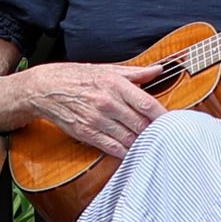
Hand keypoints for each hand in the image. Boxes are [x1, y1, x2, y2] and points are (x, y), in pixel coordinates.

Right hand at [25, 61, 166, 158]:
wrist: (46, 88)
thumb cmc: (78, 76)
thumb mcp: (107, 69)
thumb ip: (135, 73)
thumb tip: (159, 69)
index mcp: (115, 84)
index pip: (146, 103)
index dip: (163, 115)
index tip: (174, 122)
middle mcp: (107, 102)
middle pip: (140, 123)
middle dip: (155, 132)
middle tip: (168, 137)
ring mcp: (97, 119)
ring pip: (129, 137)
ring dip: (142, 143)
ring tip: (154, 145)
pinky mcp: (87, 133)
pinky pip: (112, 147)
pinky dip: (125, 152)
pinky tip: (134, 152)